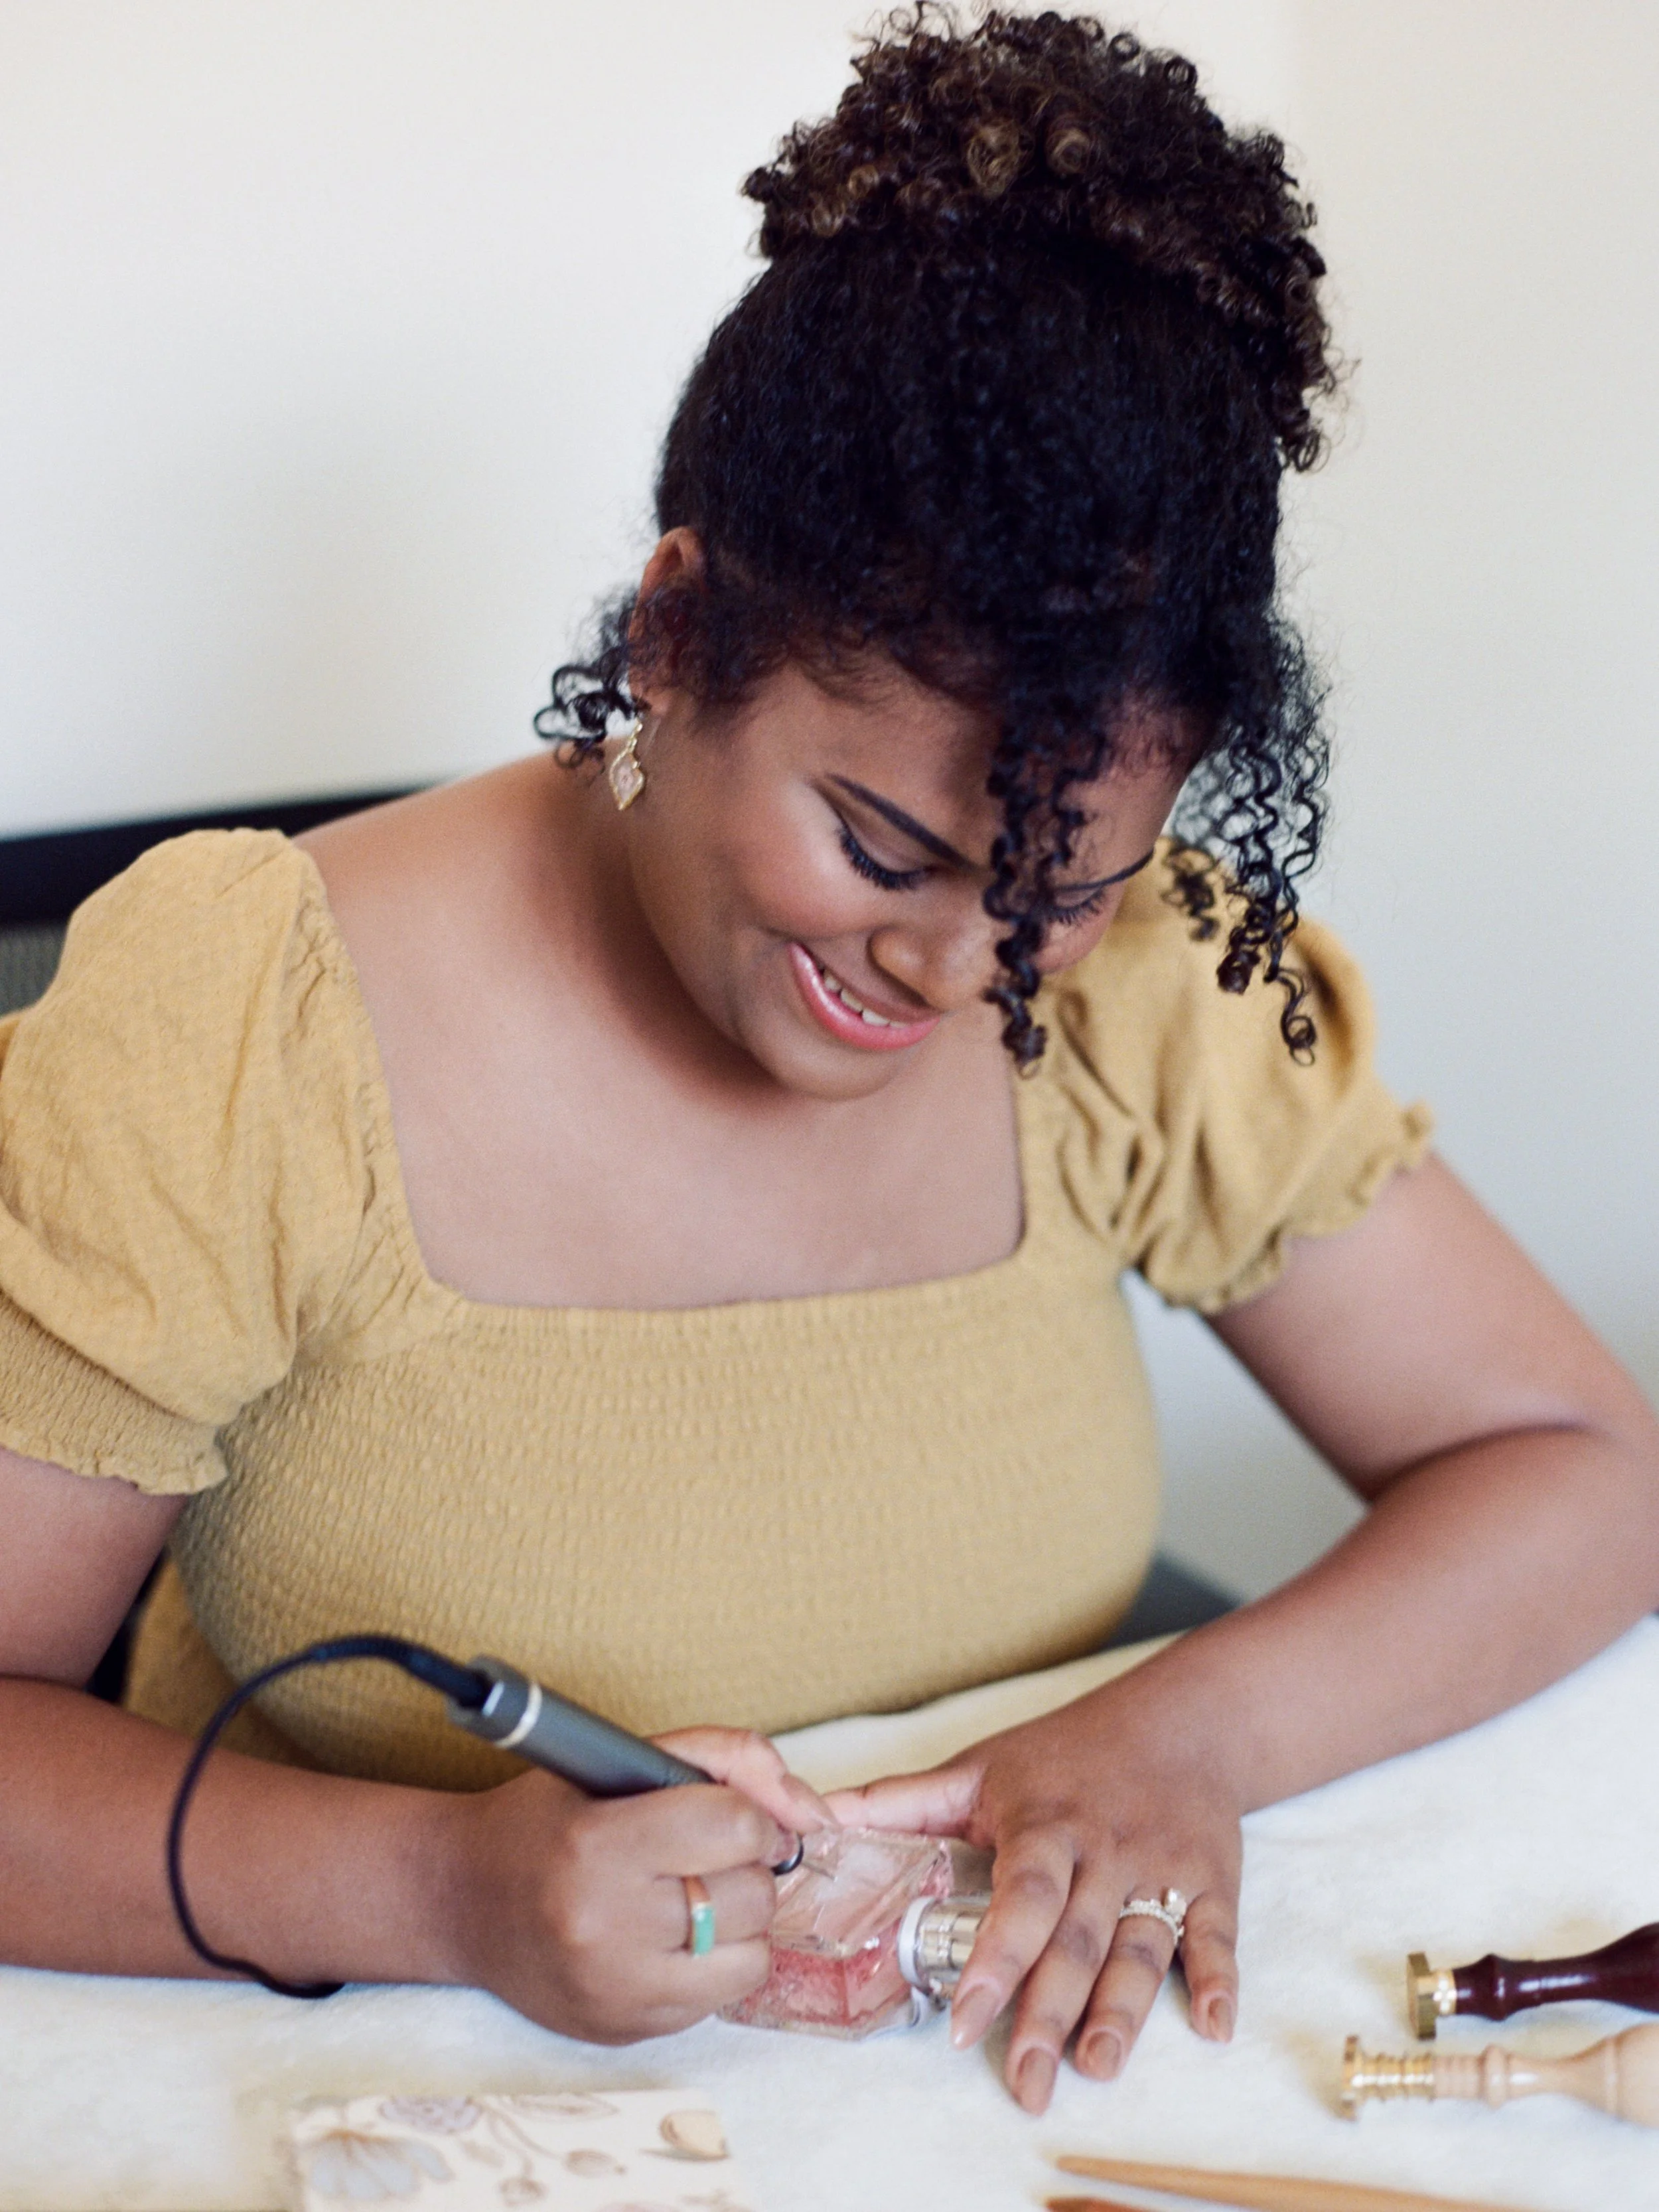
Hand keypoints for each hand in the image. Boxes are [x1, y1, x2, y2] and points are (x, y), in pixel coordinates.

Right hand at [442, 1726, 831, 2043]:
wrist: (460, 1901)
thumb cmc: (546, 1820)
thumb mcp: (623, 1759)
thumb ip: (726, 1758)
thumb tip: (812, 1811)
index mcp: (598, 1847)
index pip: (736, 1828)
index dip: (749, 1814)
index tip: (729, 1815)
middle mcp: (606, 1928)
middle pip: (752, 1894)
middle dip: (743, 1866)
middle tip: (699, 1855)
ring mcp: (616, 1992)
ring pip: (753, 1957)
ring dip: (739, 1921)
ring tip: (690, 1896)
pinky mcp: (624, 2033)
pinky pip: (719, 2000)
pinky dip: (712, 1965)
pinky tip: (667, 1938)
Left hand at [825, 1687, 1241, 2112]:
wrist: (1180, 1722)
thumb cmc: (1067, 1752)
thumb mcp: (983, 1766)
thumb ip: (904, 1801)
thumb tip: (820, 1816)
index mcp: (1046, 1824)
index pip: (1020, 1896)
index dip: (995, 1957)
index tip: (964, 2017)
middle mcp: (1104, 1851)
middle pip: (1077, 1938)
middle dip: (1051, 2012)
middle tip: (1027, 2081)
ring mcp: (1162, 1868)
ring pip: (1143, 1947)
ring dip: (1124, 2010)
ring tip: (1097, 2065)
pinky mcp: (1212, 1882)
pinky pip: (1218, 1935)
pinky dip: (1219, 1980)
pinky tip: (1214, 2025)